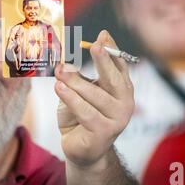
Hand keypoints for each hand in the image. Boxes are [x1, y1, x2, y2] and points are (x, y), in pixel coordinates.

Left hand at [54, 30, 133, 168]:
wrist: (82, 149)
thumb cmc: (82, 116)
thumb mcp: (81, 91)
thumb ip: (80, 75)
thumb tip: (66, 56)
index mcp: (121, 88)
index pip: (119, 65)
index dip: (112, 49)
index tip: (103, 35)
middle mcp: (125, 102)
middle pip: (114, 78)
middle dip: (103, 60)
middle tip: (94, 45)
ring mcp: (117, 119)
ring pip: (95, 95)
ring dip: (76, 82)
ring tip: (60, 70)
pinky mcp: (104, 132)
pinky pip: (85, 112)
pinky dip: (70, 99)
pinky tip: (59, 87)